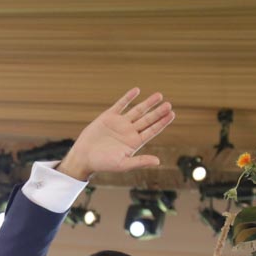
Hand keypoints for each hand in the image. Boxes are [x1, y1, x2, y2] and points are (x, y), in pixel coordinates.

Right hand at [55, 88, 174, 179]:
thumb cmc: (103, 164)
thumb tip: (158, 162)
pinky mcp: (108, 116)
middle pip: (147, 119)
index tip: (172, 114)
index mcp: (134, 142)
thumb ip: (140, 161)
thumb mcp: (123, 164)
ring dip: (148, 103)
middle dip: (158, 112)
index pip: (152, 130)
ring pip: (137, 110)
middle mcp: (129, 131)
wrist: (83, 157)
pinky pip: (120, 104)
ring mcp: (120, 123)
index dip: (162, 122)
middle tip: (169, 104)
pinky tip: (137, 90)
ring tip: (159, 95)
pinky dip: (128, 97)